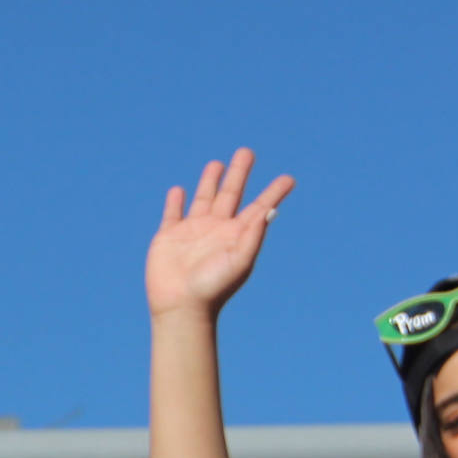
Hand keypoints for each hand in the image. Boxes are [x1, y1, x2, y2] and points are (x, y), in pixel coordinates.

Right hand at [145, 148, 294, 318]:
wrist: (182, 305)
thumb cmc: (214, 287)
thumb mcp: (240, 260)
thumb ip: (253, 234)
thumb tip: (270, 209)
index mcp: (237, 234)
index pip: (258, 206)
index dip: (273, 192)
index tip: (289, 179)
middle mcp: (216, 229)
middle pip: (230, 193)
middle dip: (239, 173)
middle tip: (247, 152)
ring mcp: (192, 231)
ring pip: (203, 198)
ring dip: (210, 181)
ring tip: (217, 163)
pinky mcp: (169, 236)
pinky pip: (173, 214)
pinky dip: (175, 201)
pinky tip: (179, 190)